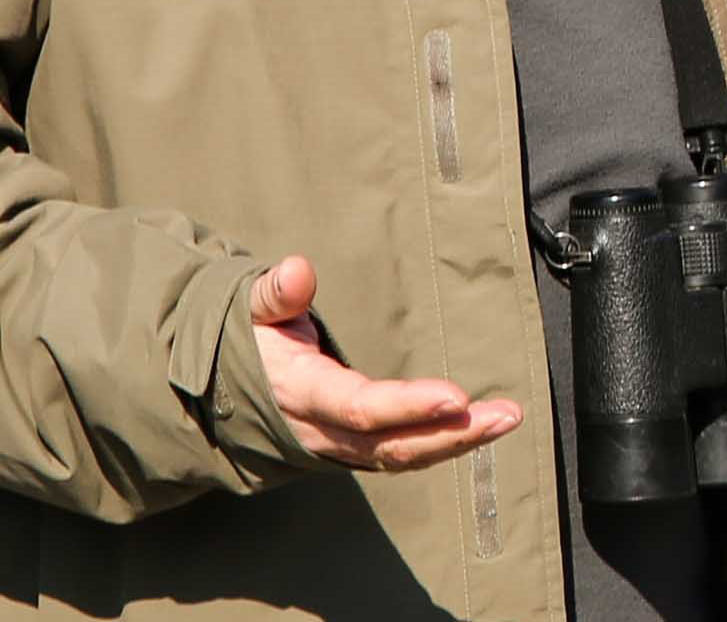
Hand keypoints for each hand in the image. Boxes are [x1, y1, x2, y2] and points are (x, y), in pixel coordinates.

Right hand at [248, 255, 517, 470]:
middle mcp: (320, 430)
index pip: (357, 407)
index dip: (406, 406)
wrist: (220, 390)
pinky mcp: (352, 451)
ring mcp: (337, 447)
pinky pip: (400, 456)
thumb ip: (274, 294)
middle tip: (505, 415)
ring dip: (457, 443)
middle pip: (390, 444)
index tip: (456, 396)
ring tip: (507, 419)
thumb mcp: (250, 310)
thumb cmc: (248, 338)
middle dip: (450, 434)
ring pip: (401, 457)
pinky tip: (481, 430)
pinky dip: (441, 447)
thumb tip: (297, 270)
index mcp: (298, 392)